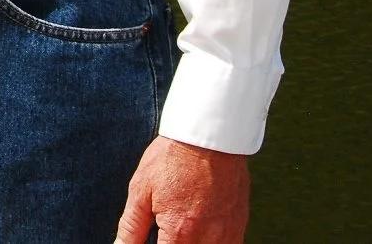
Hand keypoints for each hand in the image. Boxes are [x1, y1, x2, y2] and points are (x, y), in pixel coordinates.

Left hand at [114, 137, 249, 243]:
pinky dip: (209, 241)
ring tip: (179, 224)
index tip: (151, 237)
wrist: (209, 137)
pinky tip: (197, 227)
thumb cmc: (172, 159)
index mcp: (180, 234)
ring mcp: (227, 235)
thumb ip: (132, 227)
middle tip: (162, 228)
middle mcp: (208, 240)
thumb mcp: (141, 190)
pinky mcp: (239, 226)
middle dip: (171, 242)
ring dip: (190, 242)